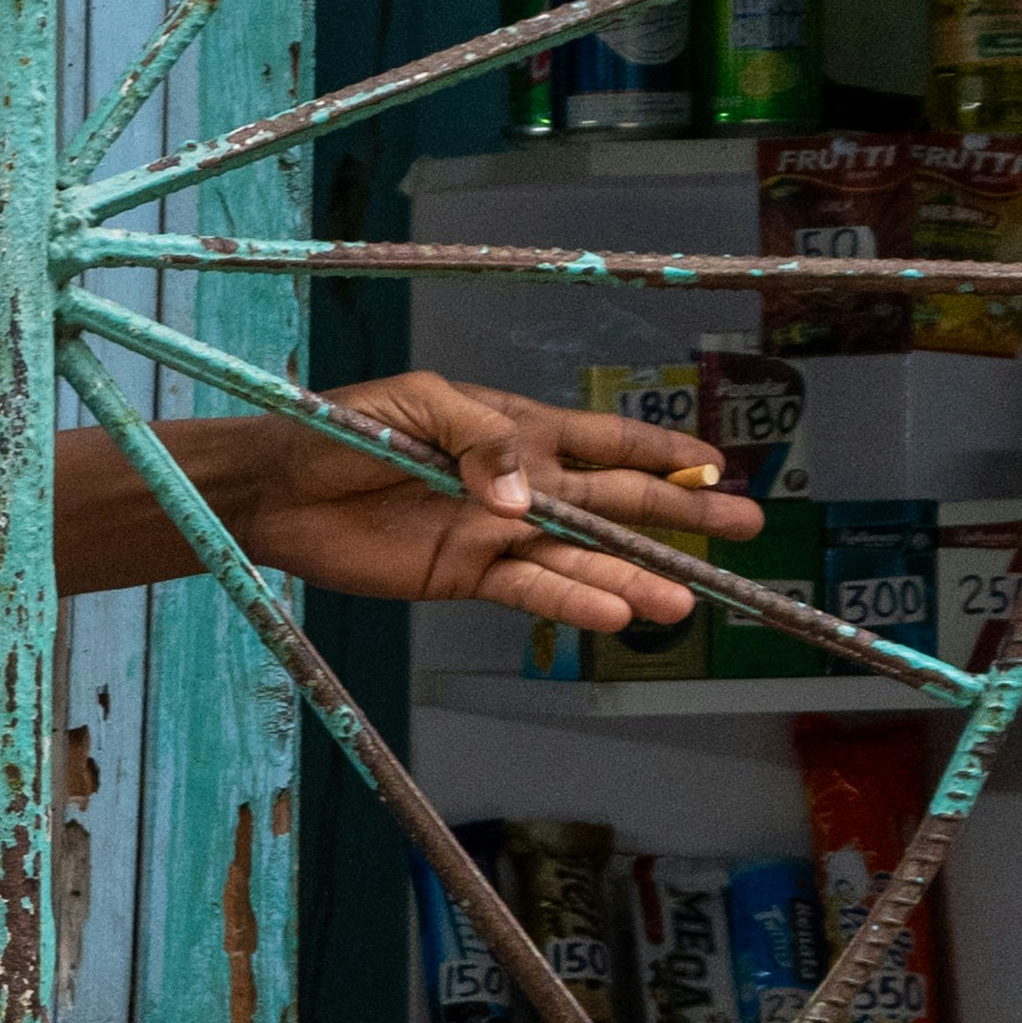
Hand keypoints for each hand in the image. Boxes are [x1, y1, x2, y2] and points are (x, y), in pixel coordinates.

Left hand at [222, 369, 751, 634]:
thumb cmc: (338, 428)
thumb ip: (480, 440)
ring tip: (686, 601)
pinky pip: (531, 592)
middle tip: (745, 526)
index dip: (659, 453)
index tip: (716, 466)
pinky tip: (616, 615)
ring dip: (634, 576)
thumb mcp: (414, 407)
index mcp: (512, 428)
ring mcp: (496, 533)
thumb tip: (529, 498)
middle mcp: (518, 483)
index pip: (603, 440)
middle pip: (615, 500)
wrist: (276, 489)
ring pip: (582, 557)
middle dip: (680, 513)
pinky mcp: (465, 576)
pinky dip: (571, 604)